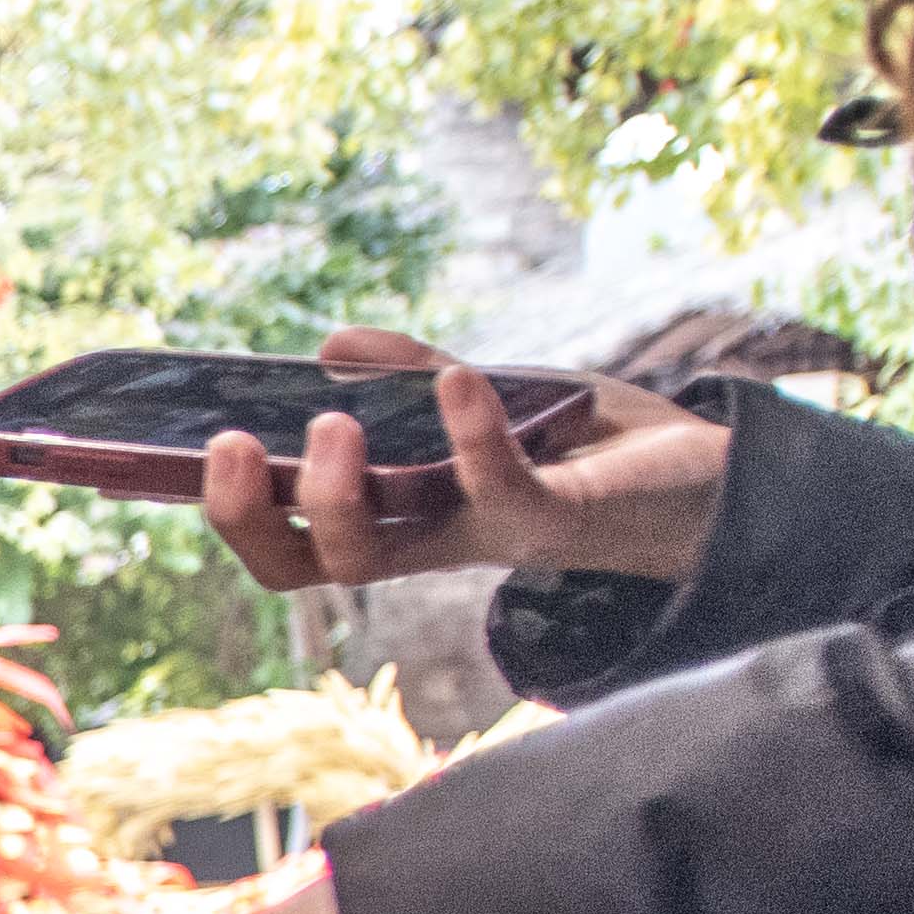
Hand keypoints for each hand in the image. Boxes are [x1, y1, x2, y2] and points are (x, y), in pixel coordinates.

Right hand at [200, 324, 735, 600]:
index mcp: (404, 514)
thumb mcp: (488, 396)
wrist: (712, 481)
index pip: (292, 542)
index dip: (232, 512)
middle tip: (236, 446)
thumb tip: (330, 348)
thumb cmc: (592, 446)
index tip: (201, 449)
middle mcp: (431, 537)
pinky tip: (459, 379)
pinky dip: (470, 436)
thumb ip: (412, 374)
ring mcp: (487, 535)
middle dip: (250, 515)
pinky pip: (497, 493)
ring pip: (375, 557)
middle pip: (307, 565)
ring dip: (333, 494)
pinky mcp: (558, 520)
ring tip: (333, 421)